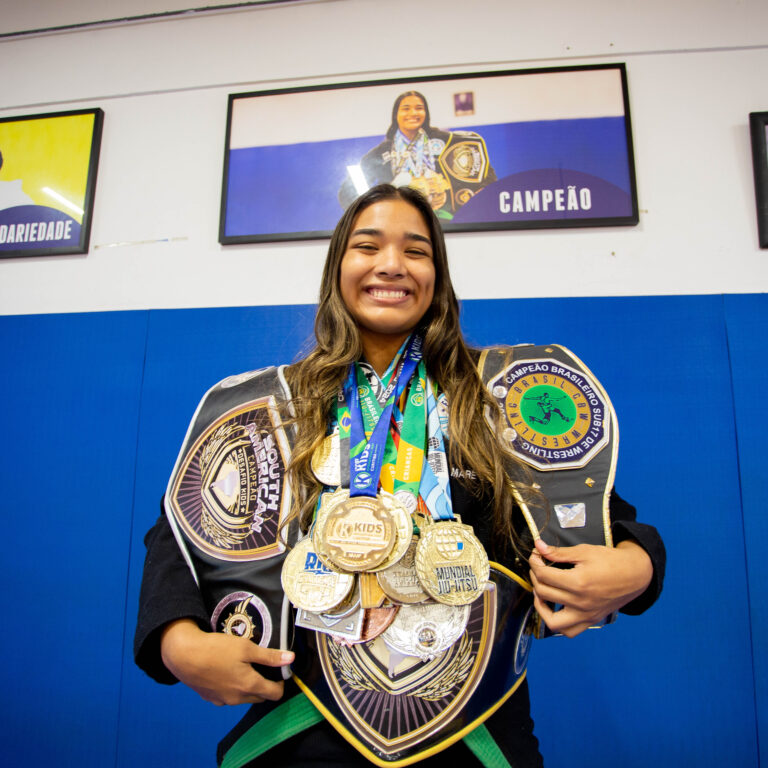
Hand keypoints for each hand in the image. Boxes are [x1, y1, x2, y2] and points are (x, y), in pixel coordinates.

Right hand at [160, 619, 293, 705]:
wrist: (183, 655)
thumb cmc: (216, 649)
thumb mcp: (246, 648)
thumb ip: (269, 656)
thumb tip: (291, 659)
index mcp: (249, 686)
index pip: (275, 694)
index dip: (281, 682)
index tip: (279, 670)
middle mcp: (236, 698)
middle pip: (260, 697)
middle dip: (265, 684)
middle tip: (262, 666)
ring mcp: (222, 700)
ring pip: (243, 697)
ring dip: (248, 686)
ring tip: (243, 666)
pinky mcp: (210, 698)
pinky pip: (228, 696)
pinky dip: (232, 687)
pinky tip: (226, 671)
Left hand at [529, 538, 652, 637]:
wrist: (635, 574)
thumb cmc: (611, 561)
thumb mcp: (584, 551)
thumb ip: (559, 552)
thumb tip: (538, 546)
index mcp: (578, 583)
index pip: (544, 575)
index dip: (535, 563)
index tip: (536, 556)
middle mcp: (581, 603)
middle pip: (544, 593)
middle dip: (535, 577)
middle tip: (538, 568)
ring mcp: (586, 615)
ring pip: (552, 621)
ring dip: (541, 606)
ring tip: (541, 591)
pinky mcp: (591, 620)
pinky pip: (569, 631)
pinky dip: (558, 623)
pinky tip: (554, 608)